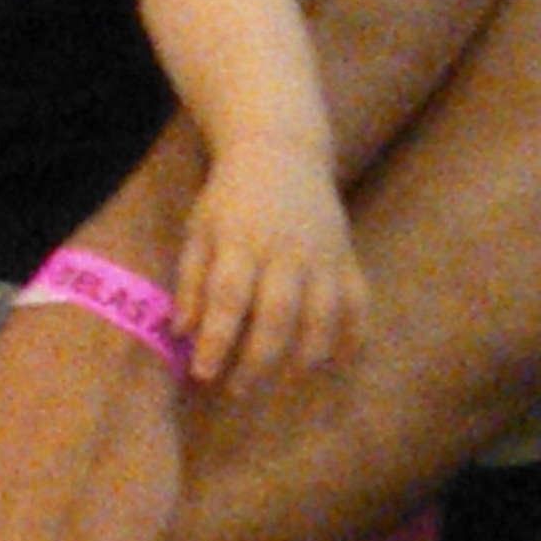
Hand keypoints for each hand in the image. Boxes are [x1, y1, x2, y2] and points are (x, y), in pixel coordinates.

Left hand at [173, 142, 367, 392]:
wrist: (282, 151)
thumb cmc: (230, 196)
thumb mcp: (199, 227)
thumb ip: (191, 280)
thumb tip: (181, 332)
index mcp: (240, 241)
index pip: (227, 297)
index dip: (216, 339)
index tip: (202, 373)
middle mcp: (284, 251)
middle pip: (277, 316)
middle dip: (257, 361)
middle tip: (237, 389)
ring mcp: (322, 256)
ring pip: (322, 317)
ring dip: (305, 356)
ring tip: (285, 382)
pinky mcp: (348, 257)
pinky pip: (359, 303)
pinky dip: (354, 336)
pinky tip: (338, 362)